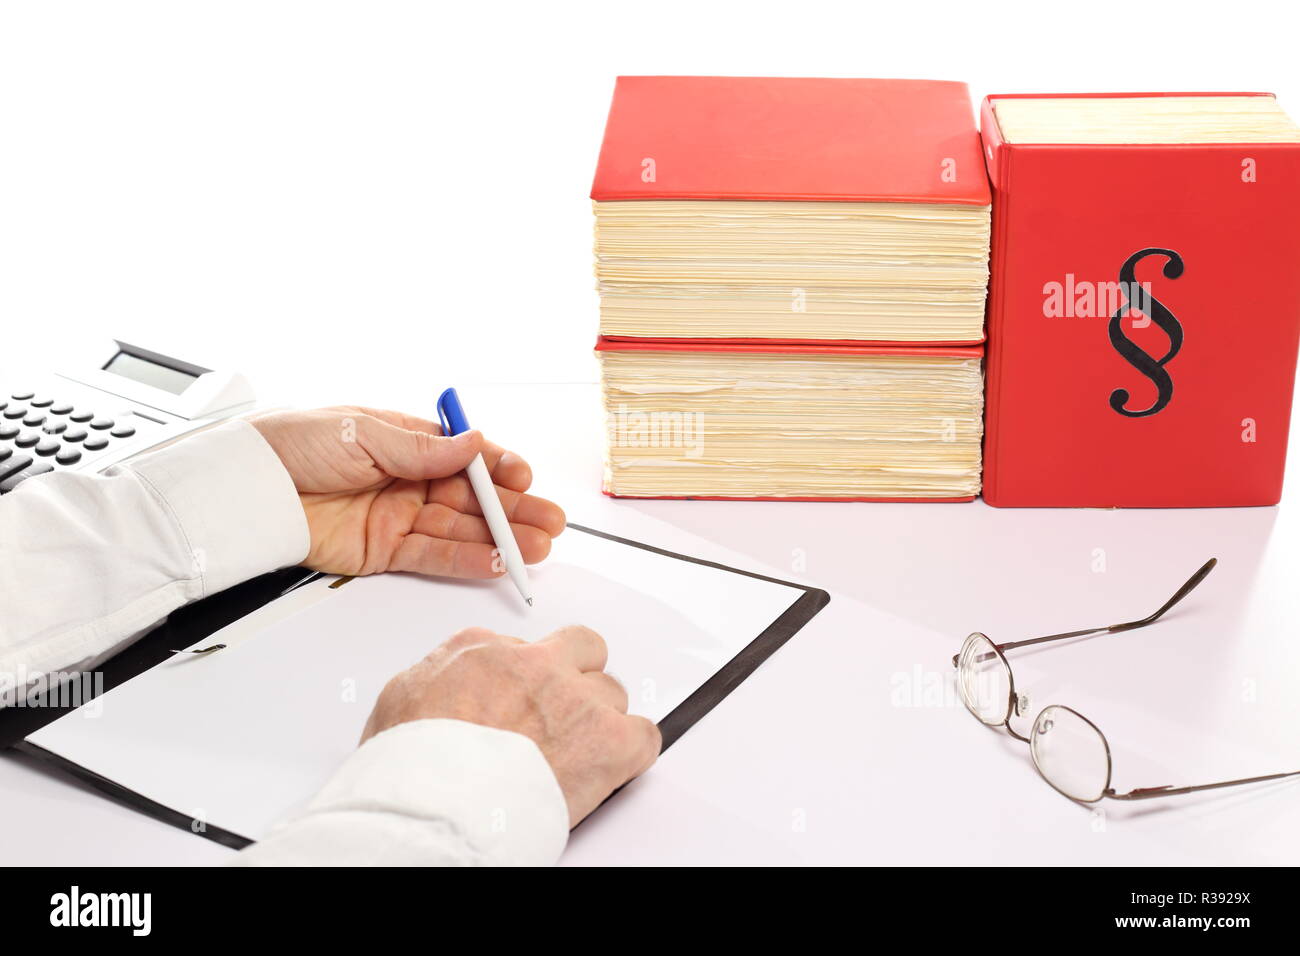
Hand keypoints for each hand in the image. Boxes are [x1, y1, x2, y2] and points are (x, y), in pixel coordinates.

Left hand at [250, 406, 565, 577]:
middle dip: (513, 509)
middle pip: (472, 498)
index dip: (498, 467)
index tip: (523, 476)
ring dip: (501, 539)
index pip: (466, 456)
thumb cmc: (291, 445)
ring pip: (460, 530)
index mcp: (405, 441)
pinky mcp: (383, 552)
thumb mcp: (364, 433)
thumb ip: (422, 448)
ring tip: (537, 547)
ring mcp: (398, 516)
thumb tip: (473, 443)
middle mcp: (407, 479)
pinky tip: (496, 561)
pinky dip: (465, 560)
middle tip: (550, 521)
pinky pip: (433, 556)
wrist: (246, 488)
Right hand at [362, 625, 661, 825]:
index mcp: (483, 650)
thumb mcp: (398, 698)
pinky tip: (613, 768)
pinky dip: (632, 754)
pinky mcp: (608, 740)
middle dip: (575, 678)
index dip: (526, 677)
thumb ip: (435, 675)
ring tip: (576, 754)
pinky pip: (644, 735)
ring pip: (612, 693)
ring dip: (599, 720)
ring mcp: (576, 700)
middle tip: (561, 714)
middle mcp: (536, 665)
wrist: (439, 806)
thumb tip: (447, 681)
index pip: (522, 645)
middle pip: (581, 651)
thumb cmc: (414, 766)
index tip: (523, 696)